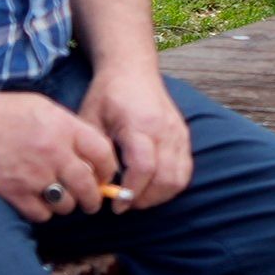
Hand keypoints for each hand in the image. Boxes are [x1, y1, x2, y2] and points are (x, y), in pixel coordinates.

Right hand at [0, 88, 118, 223]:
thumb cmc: (6, 111)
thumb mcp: (47, 109)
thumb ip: (70, 130)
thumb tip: (90, 155)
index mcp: (65, 128)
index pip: (103, 154)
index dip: (108, 170)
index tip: (104, 177)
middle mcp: (53, 152)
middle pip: (87, 186)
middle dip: (93, 198)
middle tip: (91, 202)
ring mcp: (33, 174)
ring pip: (66, 204)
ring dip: (66, 205)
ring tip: (60, 198)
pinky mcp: (13, 191)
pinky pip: (41, 214)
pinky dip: (43, 212)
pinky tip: (38, 202)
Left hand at [79, 64, 195, 212]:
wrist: (133, 69)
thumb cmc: (107, 94)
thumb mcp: (89, 120)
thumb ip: (93, 153)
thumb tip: (95, 186)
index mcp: (140, 124)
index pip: (144, 167)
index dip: (130, 192)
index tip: (115, 205)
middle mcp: (165, 130)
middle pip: (166, 178)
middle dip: (145, 199)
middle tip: (124, 205)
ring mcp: (178, 132)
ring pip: (179, 177)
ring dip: (159, 195)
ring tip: (137, 198)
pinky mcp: (184, 135)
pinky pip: (185, 169)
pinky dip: (170, 185)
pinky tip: (151, 187)